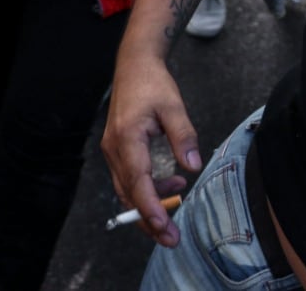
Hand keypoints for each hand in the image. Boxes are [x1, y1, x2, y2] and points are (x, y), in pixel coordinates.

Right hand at [101, 53, 201, 248]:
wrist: (134, 66)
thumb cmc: (153, 84)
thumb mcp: (174, 106)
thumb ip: (184, 137)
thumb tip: (193, 167)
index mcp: (127, 138)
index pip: (137, 181)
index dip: (149, 207)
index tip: (162, 226)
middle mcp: (114, 148)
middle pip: (129, 193)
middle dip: (149, 219)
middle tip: (171, 238)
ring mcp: (113, 150)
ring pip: (127, 190)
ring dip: (149, 205)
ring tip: (175, 212)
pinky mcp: (117, 150)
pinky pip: (129, 178)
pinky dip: (147, 188)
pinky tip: (172, 182)